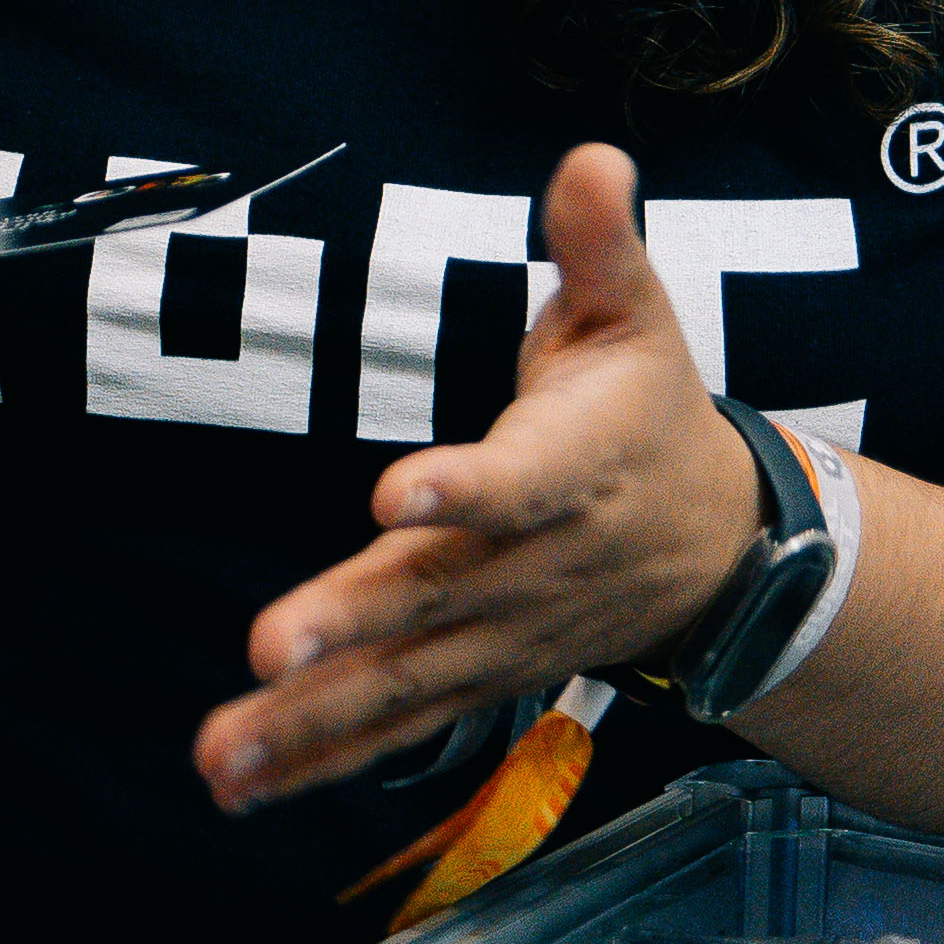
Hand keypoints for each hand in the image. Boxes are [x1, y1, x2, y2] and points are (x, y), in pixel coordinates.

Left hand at [201, 147, 755, 812]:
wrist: (722, 550)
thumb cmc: (648, 412)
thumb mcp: (639, 315)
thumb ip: (601, 244)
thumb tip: (590, 158)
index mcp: (574, 467)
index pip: (520, 480)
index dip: (464, 489)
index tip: (397, 494)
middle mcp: (532, 565)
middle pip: (435, 596)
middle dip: (350, 624)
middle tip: (265, 650)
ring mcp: (501, 635)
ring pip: (403, 683)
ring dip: (309, 723)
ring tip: (221, 754)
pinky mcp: (476, 677)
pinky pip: (397, 726)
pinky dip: (320, 759)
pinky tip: (241, 785)